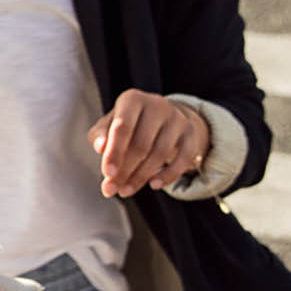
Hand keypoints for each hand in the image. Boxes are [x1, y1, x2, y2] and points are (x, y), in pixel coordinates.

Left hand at [89, 90, 208, 197]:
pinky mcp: (191, 134)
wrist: (162, 116)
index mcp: (132, 99)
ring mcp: (177, 118)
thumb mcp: (109, 125)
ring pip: (160, 154)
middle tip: (112, 188)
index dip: (114, 152)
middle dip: (125, 171)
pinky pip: (183, 159)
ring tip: (126, 190)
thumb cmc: (128, 123)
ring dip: (141, 177)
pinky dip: (168, 175)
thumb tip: (100, 148)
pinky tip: (153, 185)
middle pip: (141, 144)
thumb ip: (99, 136)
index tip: (107, 174)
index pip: (123, 127)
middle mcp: (157, 105)